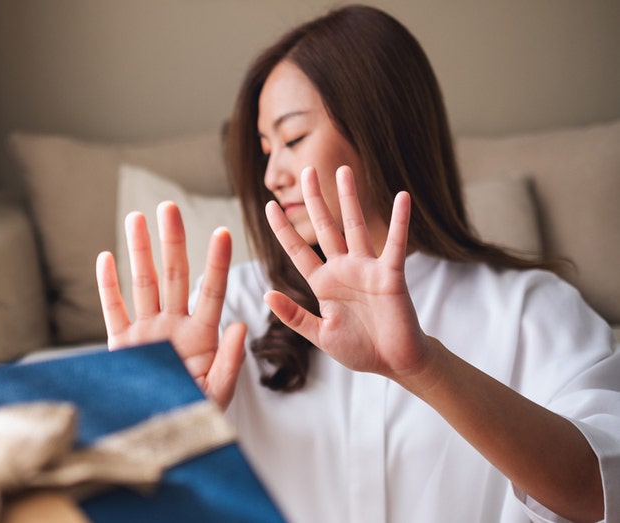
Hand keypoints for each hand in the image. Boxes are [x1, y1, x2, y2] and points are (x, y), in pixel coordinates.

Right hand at [96, 201, 245, 408]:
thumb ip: (230, 362)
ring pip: (141, 283)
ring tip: (137, 218)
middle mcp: (172, 327)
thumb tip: (240, 326)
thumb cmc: (194, 418)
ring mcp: (145, 333)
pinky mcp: (120, 346)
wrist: (158, 440)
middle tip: (169, 207)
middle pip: (173, 276)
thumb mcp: (218, 393)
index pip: (211, 291)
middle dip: (171, 241)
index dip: (216, 262)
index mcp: (201, 336)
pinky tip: (106, 257)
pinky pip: (112, 309)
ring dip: (139, 251)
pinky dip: (107, 285)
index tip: (223, 232)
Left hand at [264, 166, 431, 381]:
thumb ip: (294, 316)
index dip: (283, 229)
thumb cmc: (359, 348)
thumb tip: (266, 294)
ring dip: (349, 199)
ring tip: (344, 170)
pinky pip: (395, 244)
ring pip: (355, 227)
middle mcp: (343, 269)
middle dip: (315, 200)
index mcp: (323, 283)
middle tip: (307, 170)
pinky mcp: (390, 275)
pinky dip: (399, 221)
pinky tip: (402, 197)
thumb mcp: (319, 334)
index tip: (269, 205)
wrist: (395, 362)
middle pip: (325, 228)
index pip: (298, 250)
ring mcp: (367, 269)